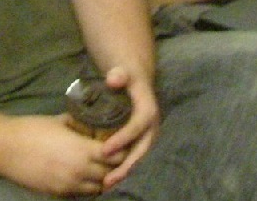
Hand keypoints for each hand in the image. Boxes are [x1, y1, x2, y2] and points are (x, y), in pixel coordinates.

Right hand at [0, 115, 112, 196]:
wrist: (4, 148)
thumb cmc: (31, 129)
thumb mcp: (60, 121)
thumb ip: (79, 124)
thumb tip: (91, 121)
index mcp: (82, 150)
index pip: (116, 156)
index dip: (121, 151)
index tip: (119, 145)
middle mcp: (80, 170)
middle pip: (111, 174)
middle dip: (114, 166)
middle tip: (111, 158)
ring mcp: (69, 185)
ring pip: (98, 188)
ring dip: (101, 180)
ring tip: (98, 169)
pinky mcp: (57, 193)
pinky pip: (81, 194)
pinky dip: (85, 187)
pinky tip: (82, 178)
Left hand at [95, 63, 161, 189]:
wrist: (135, 81)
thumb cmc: (124, 77)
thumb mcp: (122, 72)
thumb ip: (118, 75)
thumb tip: (114, 79)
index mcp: (148, 109)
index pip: (137, 126)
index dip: (123, 138)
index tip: (105, 150)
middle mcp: (152, 125)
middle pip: (142, 148)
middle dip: (127, 165)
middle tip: (108, 178)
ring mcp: (147, 135)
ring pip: (139, 156)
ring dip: (125, 172)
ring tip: (107, 184)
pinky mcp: (141, 141)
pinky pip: (134, 157)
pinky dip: (124, 168)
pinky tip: (109, 179)